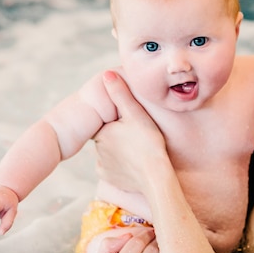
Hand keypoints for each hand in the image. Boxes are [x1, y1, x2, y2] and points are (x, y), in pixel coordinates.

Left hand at [94, 70, 167, 193]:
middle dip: (118, 136)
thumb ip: (120, 94)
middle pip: (107, 138)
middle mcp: (97, 148)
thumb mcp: (136, 115)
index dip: (116, 122)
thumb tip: (106, 74)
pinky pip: (112, 169)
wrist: (155, 176)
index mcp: (102, 131)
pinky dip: (121, 167)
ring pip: (109, 153)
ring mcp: (102, 165)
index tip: (128, 124)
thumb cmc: (148, 143)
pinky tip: (134, 164)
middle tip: (137, 138)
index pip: (104, 123)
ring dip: (119, 151)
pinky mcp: (109, 178)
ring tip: (137, 151)